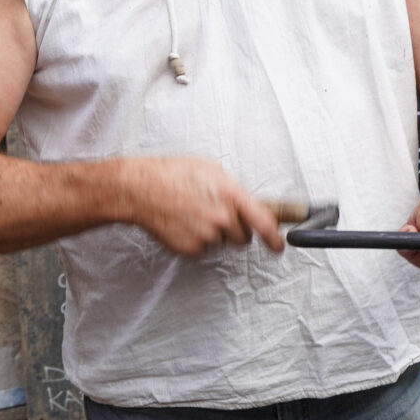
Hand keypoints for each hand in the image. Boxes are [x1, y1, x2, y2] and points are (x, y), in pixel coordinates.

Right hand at [122, 157, 283, 256]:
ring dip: (214, 233)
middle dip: (235, 229)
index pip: (264, 221)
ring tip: (193, 214)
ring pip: (221, 242)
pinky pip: (203, 249)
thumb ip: (234, 190)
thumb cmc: (172, 174)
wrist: (140, 189)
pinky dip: (196, 240)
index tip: (279, 245)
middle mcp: (222, 218)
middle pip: (244, 237)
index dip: (274, 237)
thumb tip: (249, 203)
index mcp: (231, 194)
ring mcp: (207, 236)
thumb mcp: (211, 170)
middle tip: (215, 214)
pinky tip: (184, 223)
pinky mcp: (191, 249)